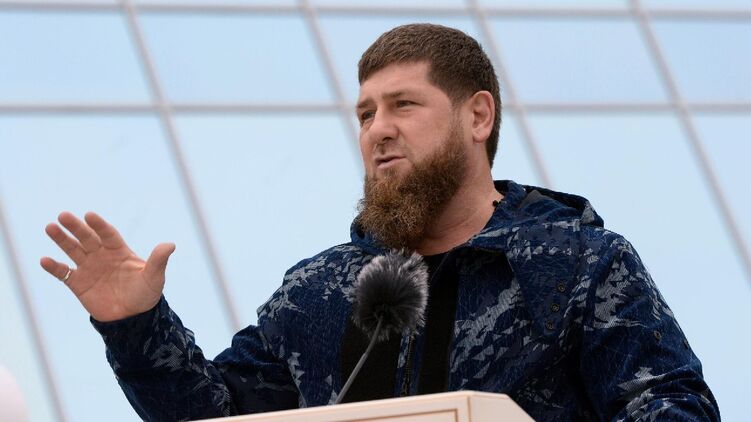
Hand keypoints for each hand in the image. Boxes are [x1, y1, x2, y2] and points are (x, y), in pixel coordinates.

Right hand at [40, 211, 174, 321]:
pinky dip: (54, 267)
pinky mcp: (78, 284)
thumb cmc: (146, 294)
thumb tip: (170, 245)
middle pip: (87, 238)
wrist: (132, 318)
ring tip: (50, 228)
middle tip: (63, 216)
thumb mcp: (154, 277)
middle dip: (76, 227)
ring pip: (72, 250)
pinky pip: (63, 273)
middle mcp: (102, 256)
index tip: (89, 215)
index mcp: (119, 251)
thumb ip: (158, 260)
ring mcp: (89, 268)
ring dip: (61, 240)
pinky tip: (44, 260)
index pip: (108, 234)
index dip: (99, 225)